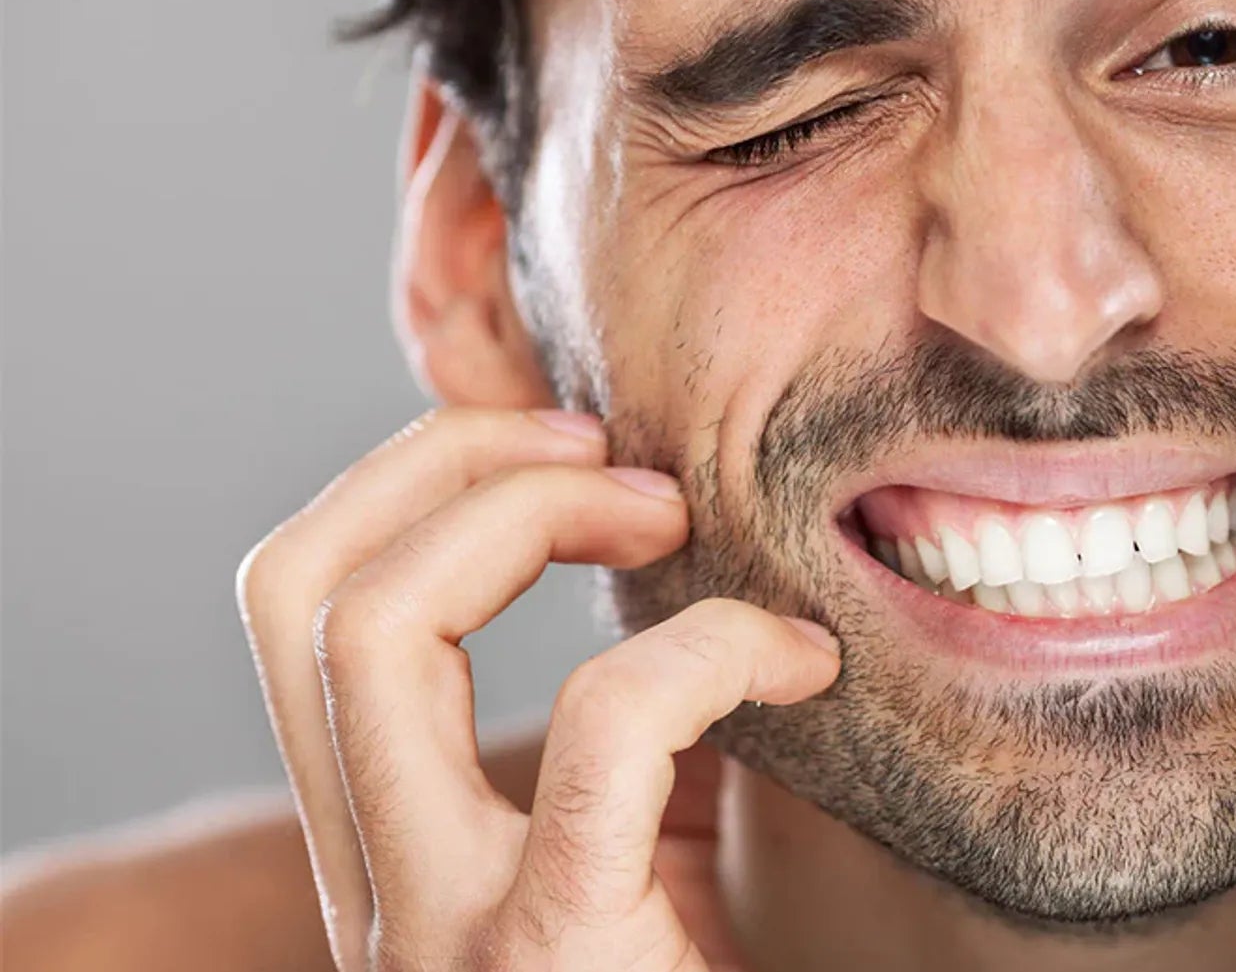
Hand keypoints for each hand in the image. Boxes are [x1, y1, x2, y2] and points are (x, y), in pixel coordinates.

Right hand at [236, 408, 840, 969]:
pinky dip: (703, 652)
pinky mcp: (548, 960)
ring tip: (670, 513)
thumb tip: (695, 545)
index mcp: (393, 847)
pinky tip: (801, 664)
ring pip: (368, 637)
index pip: (301, 608)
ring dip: (527, 516)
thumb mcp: (656, 846)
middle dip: (453, 466)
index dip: (417, 478)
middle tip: (617, 457)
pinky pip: (599, 736)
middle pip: (298, 594)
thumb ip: (643, 728)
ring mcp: (437, 932)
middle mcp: (375, 887)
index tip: (582, 451)